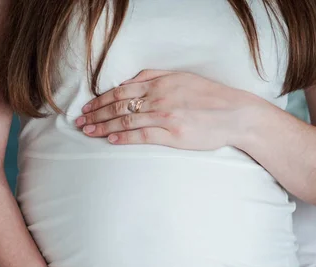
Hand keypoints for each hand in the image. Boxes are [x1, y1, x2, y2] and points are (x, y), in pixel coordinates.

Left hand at [76, 70, 259, 149]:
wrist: (236, 114)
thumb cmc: (210, 97)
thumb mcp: (183, 78)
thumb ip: (157, 77)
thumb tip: (132, 80)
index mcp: (160, 83)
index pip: (122, 90)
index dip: (101, 99)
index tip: (88, 107)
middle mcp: (159, 97)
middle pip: (119, 105)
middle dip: (96, 113)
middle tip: (80, 122)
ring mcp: (165, 116)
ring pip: (126, 120)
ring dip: (104, 126)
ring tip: (88, 132)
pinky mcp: (173, 134)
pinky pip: (142, 135)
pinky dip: (124, 137)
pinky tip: (111, 140)